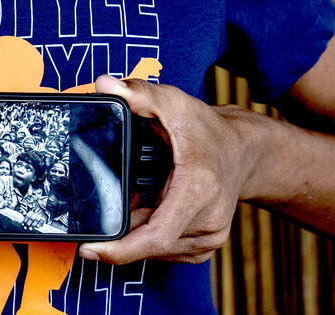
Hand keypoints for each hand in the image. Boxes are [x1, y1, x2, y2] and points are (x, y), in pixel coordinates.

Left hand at [77, 75, 251, 264]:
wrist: (244, 152)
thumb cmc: (208, 130)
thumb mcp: (174, 103)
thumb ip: (139, 93)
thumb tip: (105, 84)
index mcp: (199, 189)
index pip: (157, 235)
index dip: (121, 248)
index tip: (90, 250)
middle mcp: (208, 221)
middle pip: (148, 240)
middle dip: (121, 225)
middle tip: (106, 199)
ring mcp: (208, 239)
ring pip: (154, 247)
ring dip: (135, 227)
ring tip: (140, 191)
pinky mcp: (204, 247)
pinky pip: (164, 248)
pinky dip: (149, 230)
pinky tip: (151, 204)